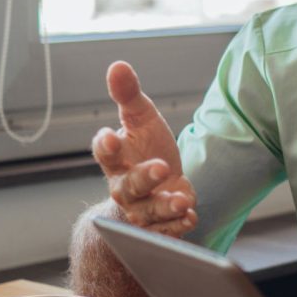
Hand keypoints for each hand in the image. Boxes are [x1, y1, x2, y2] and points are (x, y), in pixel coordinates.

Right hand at [91, 61, 197, 237]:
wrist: (158, 185)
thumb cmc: (145, 147)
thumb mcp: (142, 118)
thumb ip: (129, 95)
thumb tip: (118, 65)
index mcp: (116, 158)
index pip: (105, 152)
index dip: (106, 145)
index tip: (111, 136)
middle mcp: (124, 187)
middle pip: (128, 187)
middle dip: (144, 178)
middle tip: (161, 167)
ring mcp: (141, 209)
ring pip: (148, 212)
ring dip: (165, 207)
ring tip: (182, 200)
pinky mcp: (158, 226)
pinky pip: (165, 231)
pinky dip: (177, 226)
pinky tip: (191, 216)